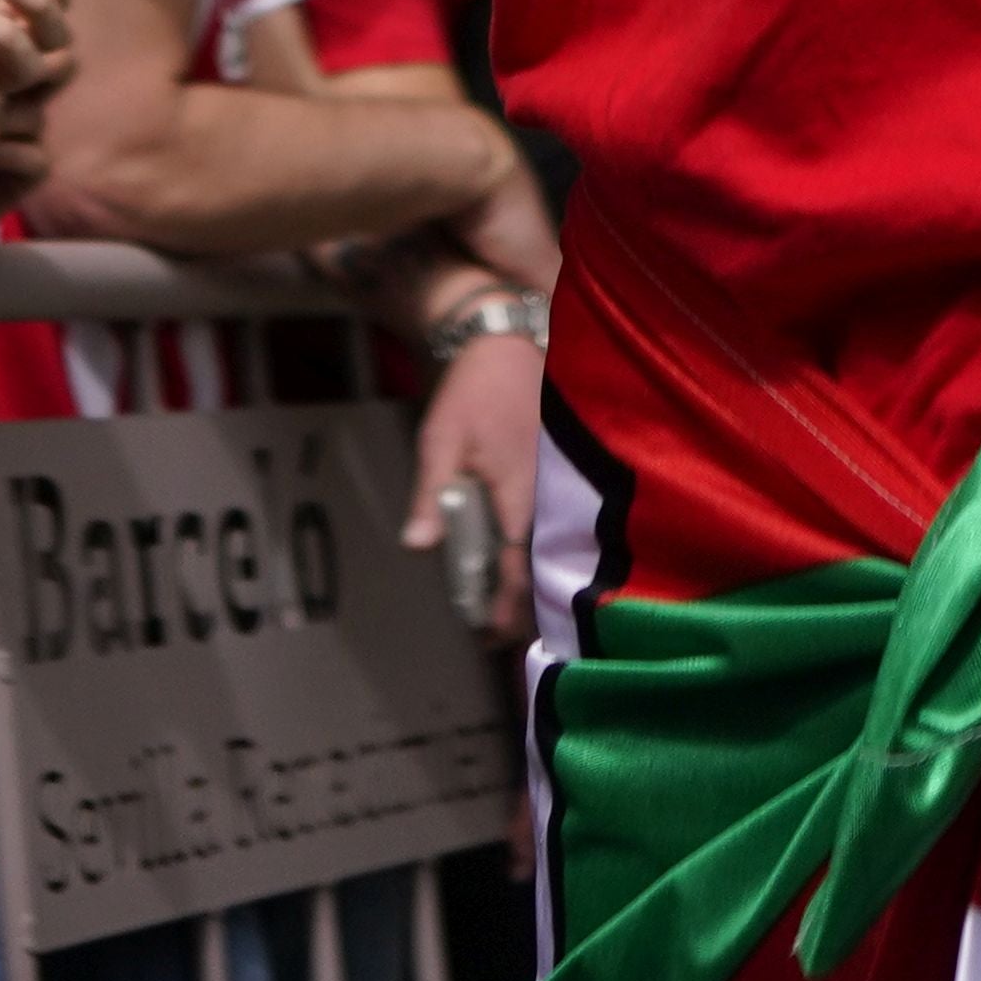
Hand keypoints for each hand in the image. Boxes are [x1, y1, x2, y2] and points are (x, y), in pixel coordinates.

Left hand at [406, 326, 543, 645]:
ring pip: (554, 553)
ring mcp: (562, 489)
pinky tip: (524, 565)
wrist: (508, 344)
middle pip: (543, 572)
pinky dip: (541, 555)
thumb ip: (431, 496)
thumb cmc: (473, 392)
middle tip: (495, 635)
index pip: (518, 570)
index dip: (505, 608)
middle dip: (522, 608)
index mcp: (523, 498)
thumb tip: (417, 547)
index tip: (489, 636)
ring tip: (507, 611)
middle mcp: (552, 500)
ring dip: (532, 584)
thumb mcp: (440, 440)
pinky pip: (557, 529)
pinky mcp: (563, 478)